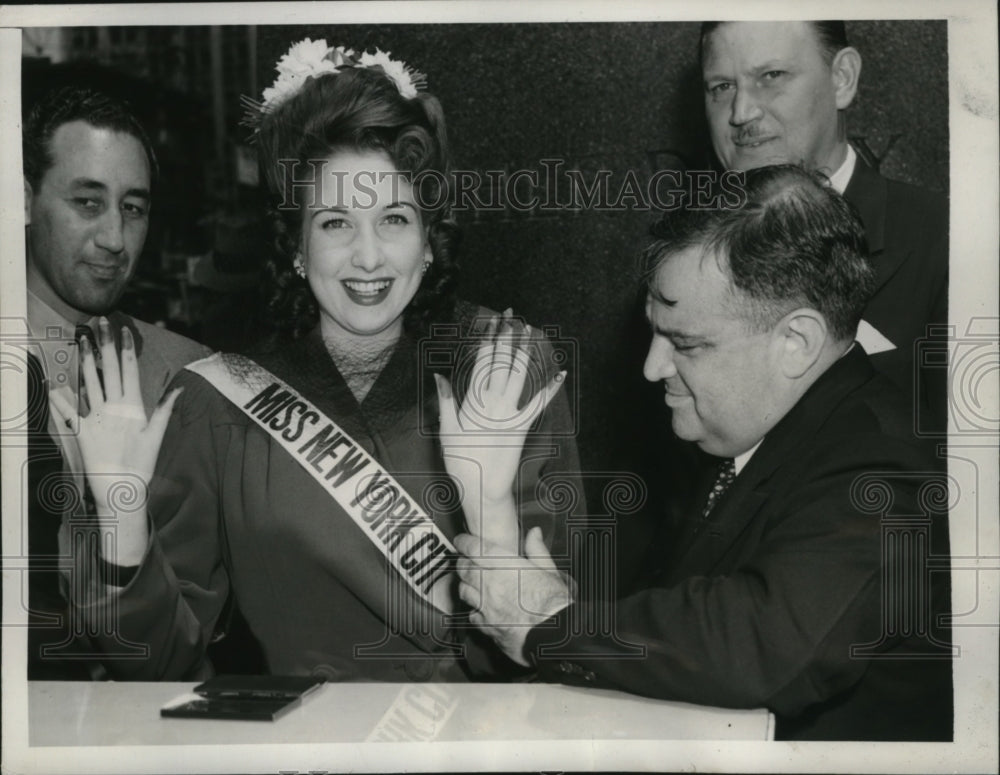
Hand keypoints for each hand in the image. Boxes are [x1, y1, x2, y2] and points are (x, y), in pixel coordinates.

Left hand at [48, 318, 180, 559]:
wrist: (121, 489)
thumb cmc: (141, 464)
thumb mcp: (156, 435)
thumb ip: (164, 409)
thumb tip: (178, 387)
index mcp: (133, 406)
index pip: (129, 369)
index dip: (125, 347)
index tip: (123, 329)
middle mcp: (113, 408)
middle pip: (108, 369)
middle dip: (104, 344)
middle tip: (100, 322)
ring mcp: (96, 418)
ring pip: (90, 382)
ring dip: (86, 360)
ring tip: (82, 340)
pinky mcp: (81, 431)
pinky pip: (69, 410)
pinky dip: (61, 397)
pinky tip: (55, 383)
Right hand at [436, 311, 564, 550]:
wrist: (483, 488)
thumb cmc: (460, 461)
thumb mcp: (445, 429)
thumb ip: (445, 400)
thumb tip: (439, 374)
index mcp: (473, 401)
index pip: (482, 362)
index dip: (488, 340)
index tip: (493, 322)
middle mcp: (494, 403)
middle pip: (502, 362)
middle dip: (507, 337)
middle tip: (512, 316)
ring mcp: (511, 413)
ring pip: (520, 375)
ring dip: (525, 352)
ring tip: (529, 331)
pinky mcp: (524, 426)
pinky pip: (539, 403)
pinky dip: (551, 389)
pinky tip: (561, 374)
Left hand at [455, 528, 570, 666]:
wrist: (555, 636)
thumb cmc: (555, 603)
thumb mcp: (550, 571)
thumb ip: (537, 550)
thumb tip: (534, 533)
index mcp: (504, 566)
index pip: (474, 548)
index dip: (464, 542)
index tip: (462, 540)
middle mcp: (490, 585)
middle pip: (464, 569)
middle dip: (462, 562)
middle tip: (465, 560)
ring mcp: (486, 607)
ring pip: (464, 592)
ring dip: (465, 585)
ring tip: (470, 583)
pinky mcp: (488, 627)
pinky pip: (472, 616)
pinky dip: (474, 610)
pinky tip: (481, 610)